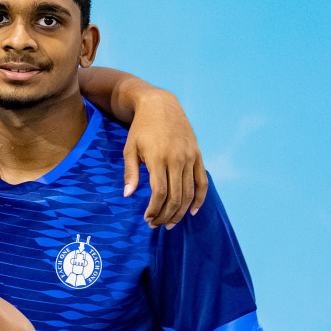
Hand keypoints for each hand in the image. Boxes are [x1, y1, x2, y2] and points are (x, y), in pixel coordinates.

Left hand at [122, 88, 207, 228]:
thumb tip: (128, 195)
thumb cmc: (140, 129)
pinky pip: (202, 181)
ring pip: (189, 192)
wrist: (160, 105)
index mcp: (158, 158)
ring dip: (180, 211)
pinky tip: (192, 211)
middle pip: (175, 196)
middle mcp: (177, 159)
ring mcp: (190, 157)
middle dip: (166, 215)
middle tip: (157, 225)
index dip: (154, 209)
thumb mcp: (130, 149)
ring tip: (171, 223)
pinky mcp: (198, 155)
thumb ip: (131, 173)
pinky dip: (200, 198)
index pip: (159, 193)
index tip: (147, 218)